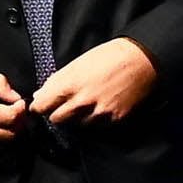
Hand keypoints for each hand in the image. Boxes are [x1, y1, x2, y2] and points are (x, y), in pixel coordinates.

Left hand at [27, 37, 153, 127]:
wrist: (143, 60)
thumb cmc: (110, 56)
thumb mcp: (78, 63)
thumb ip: (57, 81)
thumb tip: (41, 95)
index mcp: (69, 85)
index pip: (41, 107)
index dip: (40, 106)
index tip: (42, 105)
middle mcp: (82, 102)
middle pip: (56, 119)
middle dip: (58, 112)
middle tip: (65, 104)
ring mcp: (99, 113)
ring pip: (76, 125)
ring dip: (77, 117)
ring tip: (87, 103)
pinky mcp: (114, 119)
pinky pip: (96, 126)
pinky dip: (95, 119)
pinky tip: (101, 106)